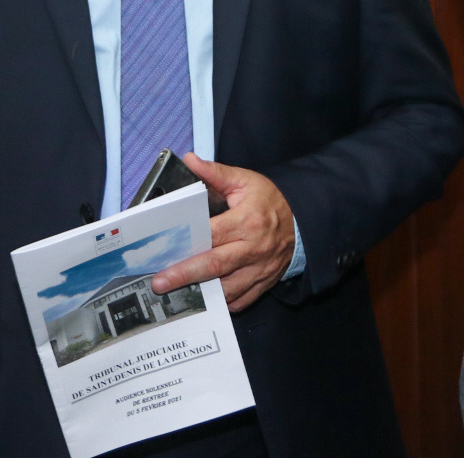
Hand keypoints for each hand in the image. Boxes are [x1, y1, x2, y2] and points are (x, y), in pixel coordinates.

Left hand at [148, 154, 295, 311]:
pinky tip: (204, 299)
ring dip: (201, 293)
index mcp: (247, 221)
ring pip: (227, 288)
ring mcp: (260, 269)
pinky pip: (240, 300)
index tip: (164, 251)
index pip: (212, 234)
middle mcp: (253, 248)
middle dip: (185, 275)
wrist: (303, 221)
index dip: (187, 243)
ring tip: (176, 294)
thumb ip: (216, 173)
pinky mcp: (264, 283)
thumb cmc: (269, 201)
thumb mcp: (245, 181)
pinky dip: (222, 302)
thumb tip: (190, 161)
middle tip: (160, 283)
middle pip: (215, 265)